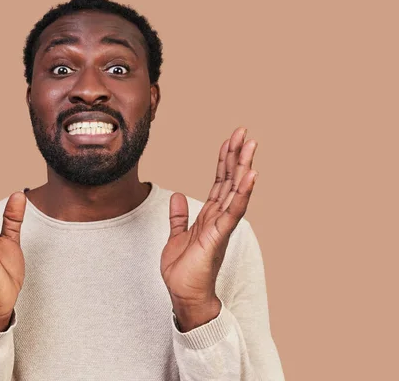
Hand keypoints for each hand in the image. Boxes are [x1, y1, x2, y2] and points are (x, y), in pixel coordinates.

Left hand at [160, 127, 257, 331]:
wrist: (184, 295)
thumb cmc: (184, 271)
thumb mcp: (177, 236)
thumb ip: (179, 216)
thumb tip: (178, 196)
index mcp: (209, 216)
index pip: (219, 182)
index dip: (224, 161)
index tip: (230, 140)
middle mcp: (219, 218)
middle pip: (230, 181)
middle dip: (236, 156)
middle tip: (244, 132)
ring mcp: (221, 227)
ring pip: (235, 191)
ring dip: (243, 168)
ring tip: (251, 146)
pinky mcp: (218, 237)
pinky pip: (233, 212)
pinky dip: (242, 194)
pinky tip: (251, 176)